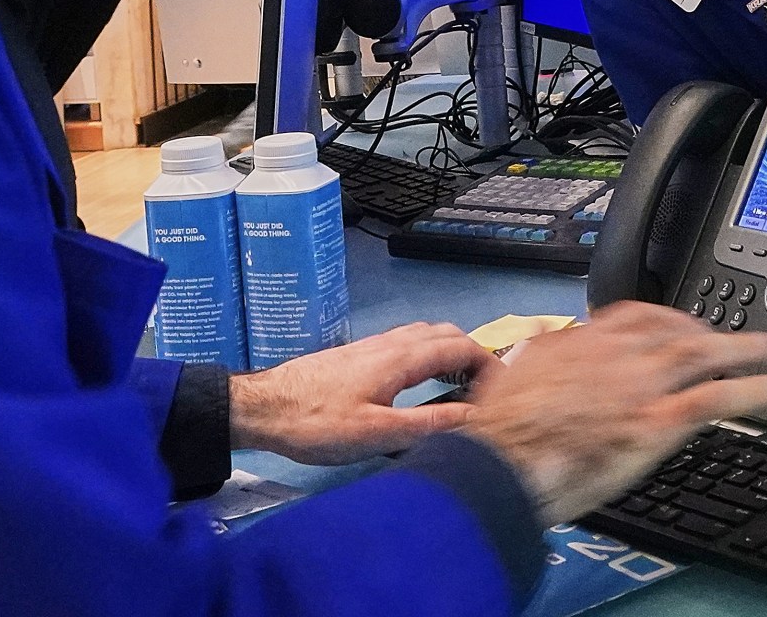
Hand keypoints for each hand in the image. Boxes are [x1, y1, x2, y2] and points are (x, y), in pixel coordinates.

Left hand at [229, 321, 501, 465]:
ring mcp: (372, 346)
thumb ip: (429, 423)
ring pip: (424, 335)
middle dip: (473, 354)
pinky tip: (420, 383)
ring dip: (450, 352)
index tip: (504, 390)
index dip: (490, 364)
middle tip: (486, 389)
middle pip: (446, 333)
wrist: (262, 407)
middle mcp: (390, 342)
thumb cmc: (318, 423)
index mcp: (401, 357)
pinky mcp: (357, 355)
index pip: (461, 346)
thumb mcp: (378, 433)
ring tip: (460, 386)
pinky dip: (428, 354)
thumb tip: (475, 417)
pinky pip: (407, 343)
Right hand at [462, 303, 766, 523]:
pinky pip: (716, 398)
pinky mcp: (657, 422)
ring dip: (743, 350)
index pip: (634, 315)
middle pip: (677, 330)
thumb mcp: (511, 375)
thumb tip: (539, 345)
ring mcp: (641, 385)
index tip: (678, 322)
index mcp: (581, 341)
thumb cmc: (497, 434)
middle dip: (709, 330)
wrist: (500, 464)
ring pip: (704, 356)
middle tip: (734, 335)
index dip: (664, 317)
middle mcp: (617, 354)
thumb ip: (539, 357)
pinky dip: (752, 390)